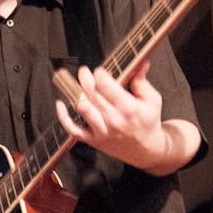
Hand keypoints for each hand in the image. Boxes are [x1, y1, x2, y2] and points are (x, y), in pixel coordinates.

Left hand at [54, 65, 168, 171]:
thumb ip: (142, 81)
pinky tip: (60, 104)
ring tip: (75, 83)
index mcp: (129, 108)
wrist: (146, 150)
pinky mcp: (93, 140)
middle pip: (92, 94)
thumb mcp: (152, 100)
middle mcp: (114, 120)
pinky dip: (63, 117)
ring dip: (75, 93)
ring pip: (82, 108)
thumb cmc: (148, 123)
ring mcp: (102, 131)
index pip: (106, 86)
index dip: (99, 74)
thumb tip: (140, 62)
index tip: (99, 70)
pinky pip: (73, 129)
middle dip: (85, 78)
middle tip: (84, 71)